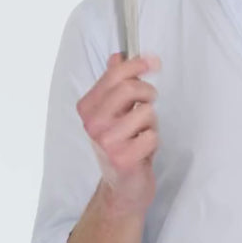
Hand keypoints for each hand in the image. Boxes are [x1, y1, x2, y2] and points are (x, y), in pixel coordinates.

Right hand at [76, 51, 161, 215]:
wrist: (123, 186)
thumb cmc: (122, 146)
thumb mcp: (115, 112)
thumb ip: (115, 84)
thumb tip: (117, 56)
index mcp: (88, 108)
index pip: (114, 75)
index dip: (137, 64)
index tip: (153, 62)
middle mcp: (92, 124)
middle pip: (129, 89)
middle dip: (148, 92)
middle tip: (149, 102)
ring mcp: (106, 142)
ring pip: (146, 113)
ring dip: (152, 123)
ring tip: (141, 135)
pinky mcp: (122, 158)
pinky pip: (152, 136)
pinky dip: (153, 142)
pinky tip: (143, 151)